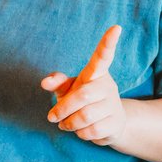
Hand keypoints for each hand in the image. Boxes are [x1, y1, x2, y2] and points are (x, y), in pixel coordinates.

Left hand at [40, 25, 125, 145]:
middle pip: (83, 96)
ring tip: (65, 124)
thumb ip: (57, 82)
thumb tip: (45, 82)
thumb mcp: (68, 89)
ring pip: (85, 116)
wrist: (108, 124)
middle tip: (52, 117)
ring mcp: (114, 104)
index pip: (103, 56)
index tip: (116, 28)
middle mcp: (107, 86)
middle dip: (62, 109)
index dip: (108, 43)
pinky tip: (80, 131)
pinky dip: (79, 134)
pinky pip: (92, 131)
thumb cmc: (82, 101)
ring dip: (69, 124)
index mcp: (96, 73)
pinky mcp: (116, 123)